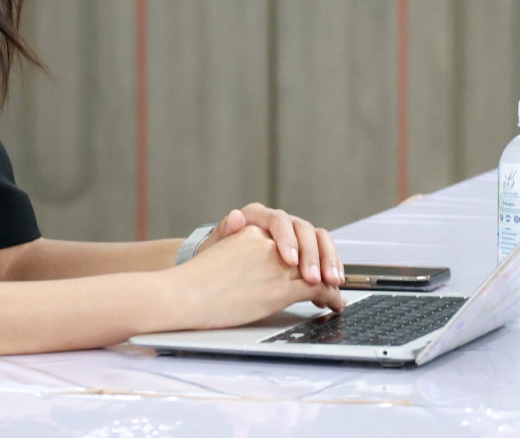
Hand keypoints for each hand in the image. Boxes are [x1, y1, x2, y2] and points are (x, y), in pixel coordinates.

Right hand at [172, 224, 344, 328]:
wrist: (184, 294)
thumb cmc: (198, 278)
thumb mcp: (219, 249)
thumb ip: (235, 238)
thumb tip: (236, 218)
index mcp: (252, 225)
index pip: (294, 226)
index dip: (312, 244)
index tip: (318, 259)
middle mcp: (266, 238)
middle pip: (310, 237)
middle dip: (325, 257)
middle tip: (334, 277)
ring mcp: (276, 261)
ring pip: (316, 264)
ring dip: (329, 277)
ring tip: (335, 290)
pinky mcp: (281, 286)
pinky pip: (316, 287)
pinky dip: (329, 295)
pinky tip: (332, 302)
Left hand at [219, 202, 343, 288]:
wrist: (219, 273)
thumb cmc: (217, 260)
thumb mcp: (216, 248)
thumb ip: (225, 233)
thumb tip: (235, 215)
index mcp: (257, 216)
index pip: (277, 221)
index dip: (286, 240)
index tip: (290, 261)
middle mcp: (279, 221)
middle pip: (303, 229)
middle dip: (312, 255)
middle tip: (313, 278)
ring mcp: (294, 234)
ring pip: (319, 239)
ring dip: (328, 260)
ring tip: (332, 282)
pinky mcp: (305, 251)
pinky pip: (324, 253)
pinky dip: (331, 268)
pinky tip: (334, 285)